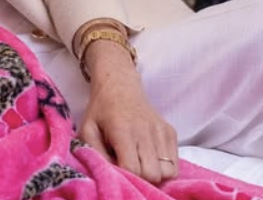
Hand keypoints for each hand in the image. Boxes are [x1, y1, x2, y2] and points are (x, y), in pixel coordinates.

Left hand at [76, 42, 177, 183]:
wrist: (119, 86)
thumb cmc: (101, 111)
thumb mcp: (87, 129)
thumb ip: (94, 152)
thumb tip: (111, 173)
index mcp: (122, 130)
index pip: (133, 168)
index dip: (126, 175)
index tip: (118, 169)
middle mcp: (145, 131)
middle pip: (152, 174)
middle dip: (141, 177)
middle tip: (130, 167)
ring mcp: (161, 131)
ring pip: (168, 172)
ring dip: (154, 173)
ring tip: (140, 162)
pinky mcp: (171, 132)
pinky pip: (175, 164)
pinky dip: (164, 167)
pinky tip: (149, 157)